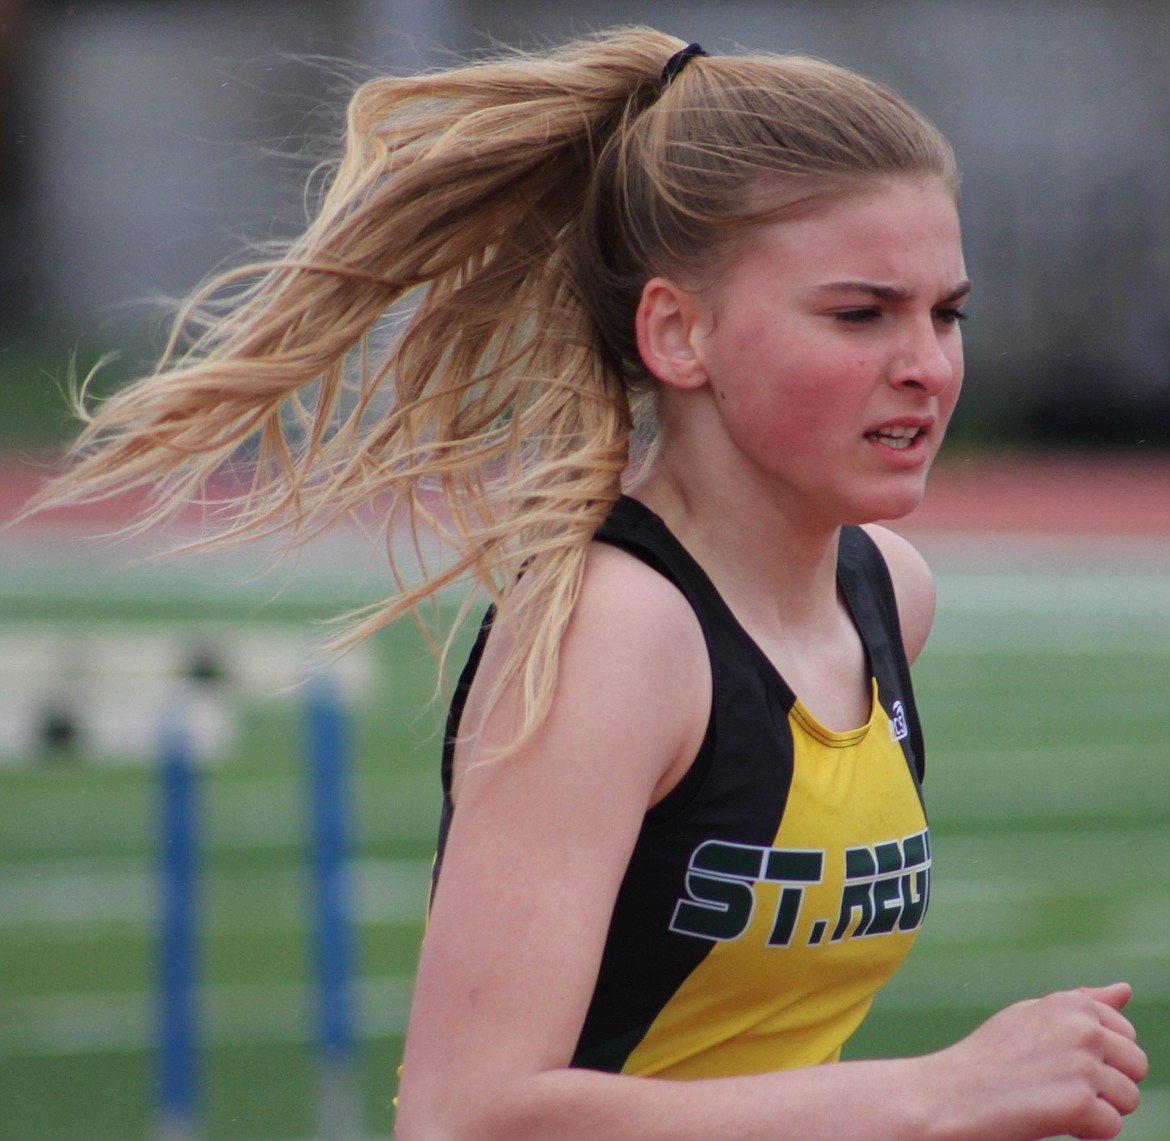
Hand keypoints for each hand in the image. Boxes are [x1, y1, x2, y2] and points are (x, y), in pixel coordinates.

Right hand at [925, 982, 1146, 1140]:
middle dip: (1108, 1083)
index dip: (1099, 1056)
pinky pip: (1112, 1127)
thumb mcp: (1032, 1016)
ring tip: (1053, 1102)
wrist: (951, 1093)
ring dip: (1098, 1108)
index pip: (1125, 1033)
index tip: (1060, 1061)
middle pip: (1135, 1066)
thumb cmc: (990, 1058)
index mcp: (1072, 1003)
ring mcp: (1083, 1064)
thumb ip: (1081, 1003)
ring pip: (1129, 1098)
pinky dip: (1087, 1131)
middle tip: (1060, 1086)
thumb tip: (1125, 989)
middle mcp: (1082, 1027)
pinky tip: (1051, 1118)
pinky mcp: (1081, 1102)